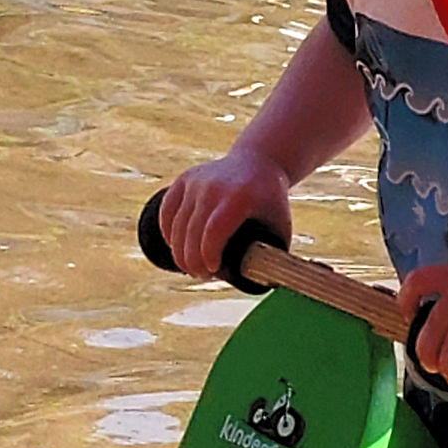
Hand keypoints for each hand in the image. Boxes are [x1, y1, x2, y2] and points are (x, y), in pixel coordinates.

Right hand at [158, 148, 291, 278]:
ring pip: (177, 225)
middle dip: (193, 261)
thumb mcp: (280, 225)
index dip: (208, 256)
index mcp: (240, 197)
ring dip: (180, 252)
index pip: (215, 231)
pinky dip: (168, 233)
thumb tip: (266, 287)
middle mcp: (214, 187)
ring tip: (191, 267)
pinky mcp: (184, 180)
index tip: (213, 271)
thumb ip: (275, 256)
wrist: (259, 161)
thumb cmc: (271, 201)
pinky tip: (177, 247)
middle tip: (202, 275)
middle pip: (192, 232)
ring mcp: (197, 181)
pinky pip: (167, 212)